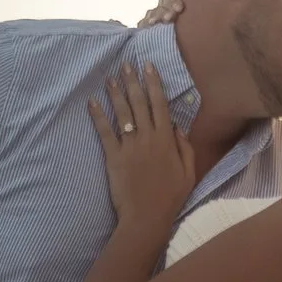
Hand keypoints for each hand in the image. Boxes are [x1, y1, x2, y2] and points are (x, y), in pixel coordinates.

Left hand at [88, 61, 192, 226]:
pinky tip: (92, 102)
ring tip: (110, 77)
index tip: (148, 67)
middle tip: (126, 65)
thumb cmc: (171, 196)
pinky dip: (98, 116)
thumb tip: (177, 125)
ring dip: (115, 93)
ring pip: (122, 113)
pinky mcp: (113, 157)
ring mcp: (129, 146)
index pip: (160, 104)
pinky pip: (104, 132)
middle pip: (139, 103)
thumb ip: (185, 146)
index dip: (153, 83)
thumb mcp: (189, 171)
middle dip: (132, 82)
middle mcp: (148, 138)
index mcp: (167, 139)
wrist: (147, 217)